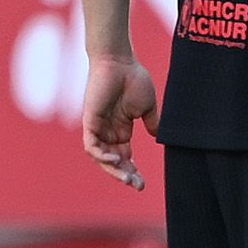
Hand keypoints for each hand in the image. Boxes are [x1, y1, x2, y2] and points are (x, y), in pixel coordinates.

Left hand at [81, 57, 160, 188]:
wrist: (119, 62)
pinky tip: (115, 160)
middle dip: (124, 175)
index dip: (133, 172)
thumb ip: (152, 122)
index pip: (125, 158)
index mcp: (121, 130)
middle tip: (137, 185)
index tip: (142, 184)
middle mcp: (108, 132)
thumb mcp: (147, 106)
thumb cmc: (133, 79)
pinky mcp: (89, 122)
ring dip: (113, 170)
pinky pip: (91, 146)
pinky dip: (101, 156)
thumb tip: (157, 137)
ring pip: (101, 158)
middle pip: (113, 162)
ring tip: (128, 177)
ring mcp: (97, 128)